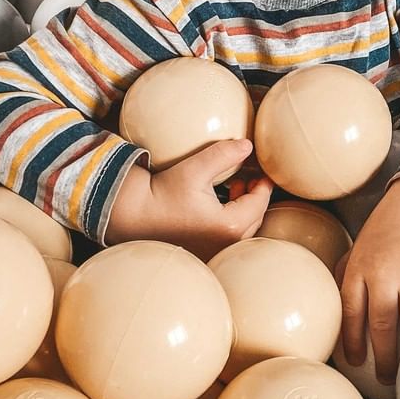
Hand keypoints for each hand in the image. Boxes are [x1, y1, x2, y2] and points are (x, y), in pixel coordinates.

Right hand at [148, 138, 273, 259]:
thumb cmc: (163, 193)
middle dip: (256, 197)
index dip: (264, 184)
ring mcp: (214, 252)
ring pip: (243, 230)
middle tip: (251, 177)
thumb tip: (248, 145)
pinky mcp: (203, 253)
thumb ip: (223, 154)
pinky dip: (231, 220)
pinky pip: (228, 237)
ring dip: (244, 209)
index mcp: (229, 226)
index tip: (262, 171)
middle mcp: (225, 244)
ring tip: (235, 188)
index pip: (260, 203)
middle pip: (255, 218)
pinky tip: (219, 204)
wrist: (135, 215)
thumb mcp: (194, 169)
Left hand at [337, 177, 399, 385]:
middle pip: (381, 327)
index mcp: (359, 269)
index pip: (350, 313)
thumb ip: (346, 277)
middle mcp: (385, 275)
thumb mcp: (358, 248)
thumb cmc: (387, 228)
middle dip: (383, 359)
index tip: (355, 362)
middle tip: (386, 379)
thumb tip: (336, 313)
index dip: (351, 342)